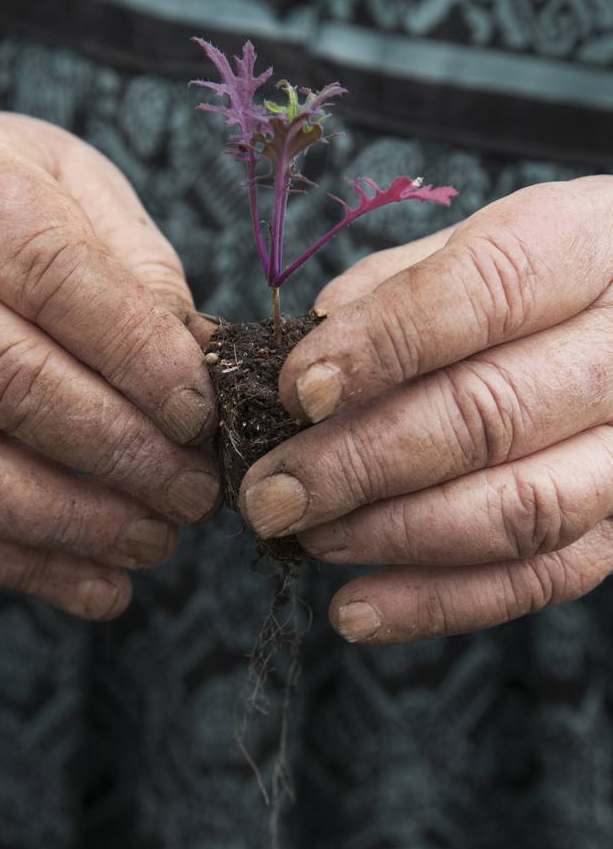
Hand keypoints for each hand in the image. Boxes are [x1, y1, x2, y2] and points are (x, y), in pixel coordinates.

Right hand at [0, 109, 219, 619]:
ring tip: (159, 542)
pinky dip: (23, 564)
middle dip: (118, 450)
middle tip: (198, 491)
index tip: (202, 411)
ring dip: (73, 522)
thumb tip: (204, 366)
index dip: (136, 353)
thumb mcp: (78, 186)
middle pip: (7, 382)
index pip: (53, 278)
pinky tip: (101, 588)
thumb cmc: (5, 201)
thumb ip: (138, 267)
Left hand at [239, 176, 612, 642]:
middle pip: (493, 414)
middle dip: (361, 463)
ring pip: (523, 510)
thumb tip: (315, 338)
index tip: (297, 389)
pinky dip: (441, 602)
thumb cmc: (543, 275)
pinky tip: (356, 609)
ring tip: (306, 540)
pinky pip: (543, 577)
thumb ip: (403, 281)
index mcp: (595, 244)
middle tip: (269, 494)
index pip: (489, 290)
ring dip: (394, 537)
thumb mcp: (484, 239)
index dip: (385, 343)